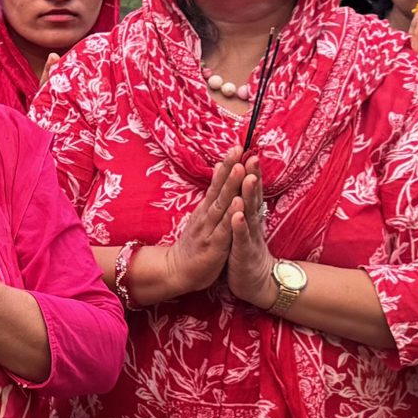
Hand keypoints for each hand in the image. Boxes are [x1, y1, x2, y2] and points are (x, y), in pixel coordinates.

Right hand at [161, 152, 242, 295]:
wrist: (177, 271)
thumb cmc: (194, 244)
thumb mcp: (203, 216)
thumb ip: (213, 193)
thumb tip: (219, 168)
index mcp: (206, 209)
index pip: (218, 183)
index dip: (227, 165)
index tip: (237, 146)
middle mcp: (206, 215)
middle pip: (220, 189)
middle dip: (230, 168)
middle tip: (238, 149)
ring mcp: (209, 230)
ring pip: (221, 206)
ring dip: (230, 187)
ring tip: (239, 169)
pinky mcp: (213, 246)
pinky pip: (223, 230)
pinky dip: (230, 216)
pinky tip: (238, 205)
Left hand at [223, 160, 277, 307]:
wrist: (257, 283)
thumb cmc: (247, 251)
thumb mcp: (245, 225)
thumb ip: (245, 205)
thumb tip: (244, 183)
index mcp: (249, 216)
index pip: (249, 190)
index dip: (249, 172)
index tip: (247, 151)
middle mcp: (252, 223)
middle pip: (252, 197)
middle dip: (252, 177)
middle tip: (252, 156)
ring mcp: (250, 238)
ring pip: (249, 214)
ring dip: (248, 196)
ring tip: (248, 178)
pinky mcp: (244, 253)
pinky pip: (241, 238)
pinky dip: (239, 226)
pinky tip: (237, 214)